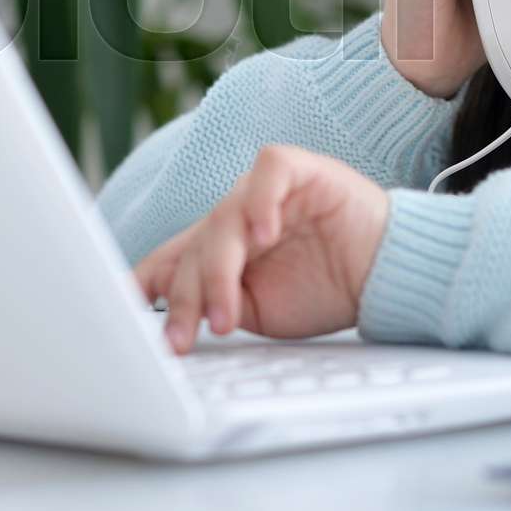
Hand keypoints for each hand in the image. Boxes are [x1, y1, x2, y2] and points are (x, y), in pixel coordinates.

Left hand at [132, 144, 390, 353]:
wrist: (389, 277)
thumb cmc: (330, 290)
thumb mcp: (260, 310)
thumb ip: (217, 304)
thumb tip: (167, 321)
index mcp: (223, 247)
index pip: (172, 256)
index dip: (144, 279)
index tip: (121, 310)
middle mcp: (237, 215)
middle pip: (194, 246)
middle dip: (184, 298)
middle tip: (183, 340)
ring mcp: (266, 190)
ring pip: (224, 218)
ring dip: (220, 273)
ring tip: (227, 317)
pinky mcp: (301, 170)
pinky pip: (269, 172)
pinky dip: (262, 202)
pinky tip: (264, 237)